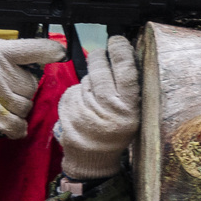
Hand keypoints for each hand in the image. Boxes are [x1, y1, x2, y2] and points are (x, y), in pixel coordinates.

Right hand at [0, 30, 65, 138]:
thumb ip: (4, 47)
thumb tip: (29, 53)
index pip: (32, 49)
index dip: (49, 50)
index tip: (59, 53)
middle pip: (31, 86)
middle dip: (24, 88)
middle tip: (11, 86)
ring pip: (25, 107)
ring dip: (20, 106)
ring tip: (6, 102)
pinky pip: (15, 126)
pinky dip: (17, 126)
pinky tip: (11, 121)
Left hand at [54, 35, 138, 177]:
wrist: (92, 159)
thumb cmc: (116, 133)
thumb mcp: (132, 115)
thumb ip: (129, 89)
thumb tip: (124, 54)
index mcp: (129, 107)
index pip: (126, 69)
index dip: (121, 50)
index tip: (117, 41)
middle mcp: (108, 107)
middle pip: (100, 67)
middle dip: (100, 57)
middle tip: (102, 56)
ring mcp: (86, 108)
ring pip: (86, 78)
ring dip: (90, 79)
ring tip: (95, 94)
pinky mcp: (69, 110)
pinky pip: (73, 89)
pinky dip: (77, 92)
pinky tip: (83, 105)